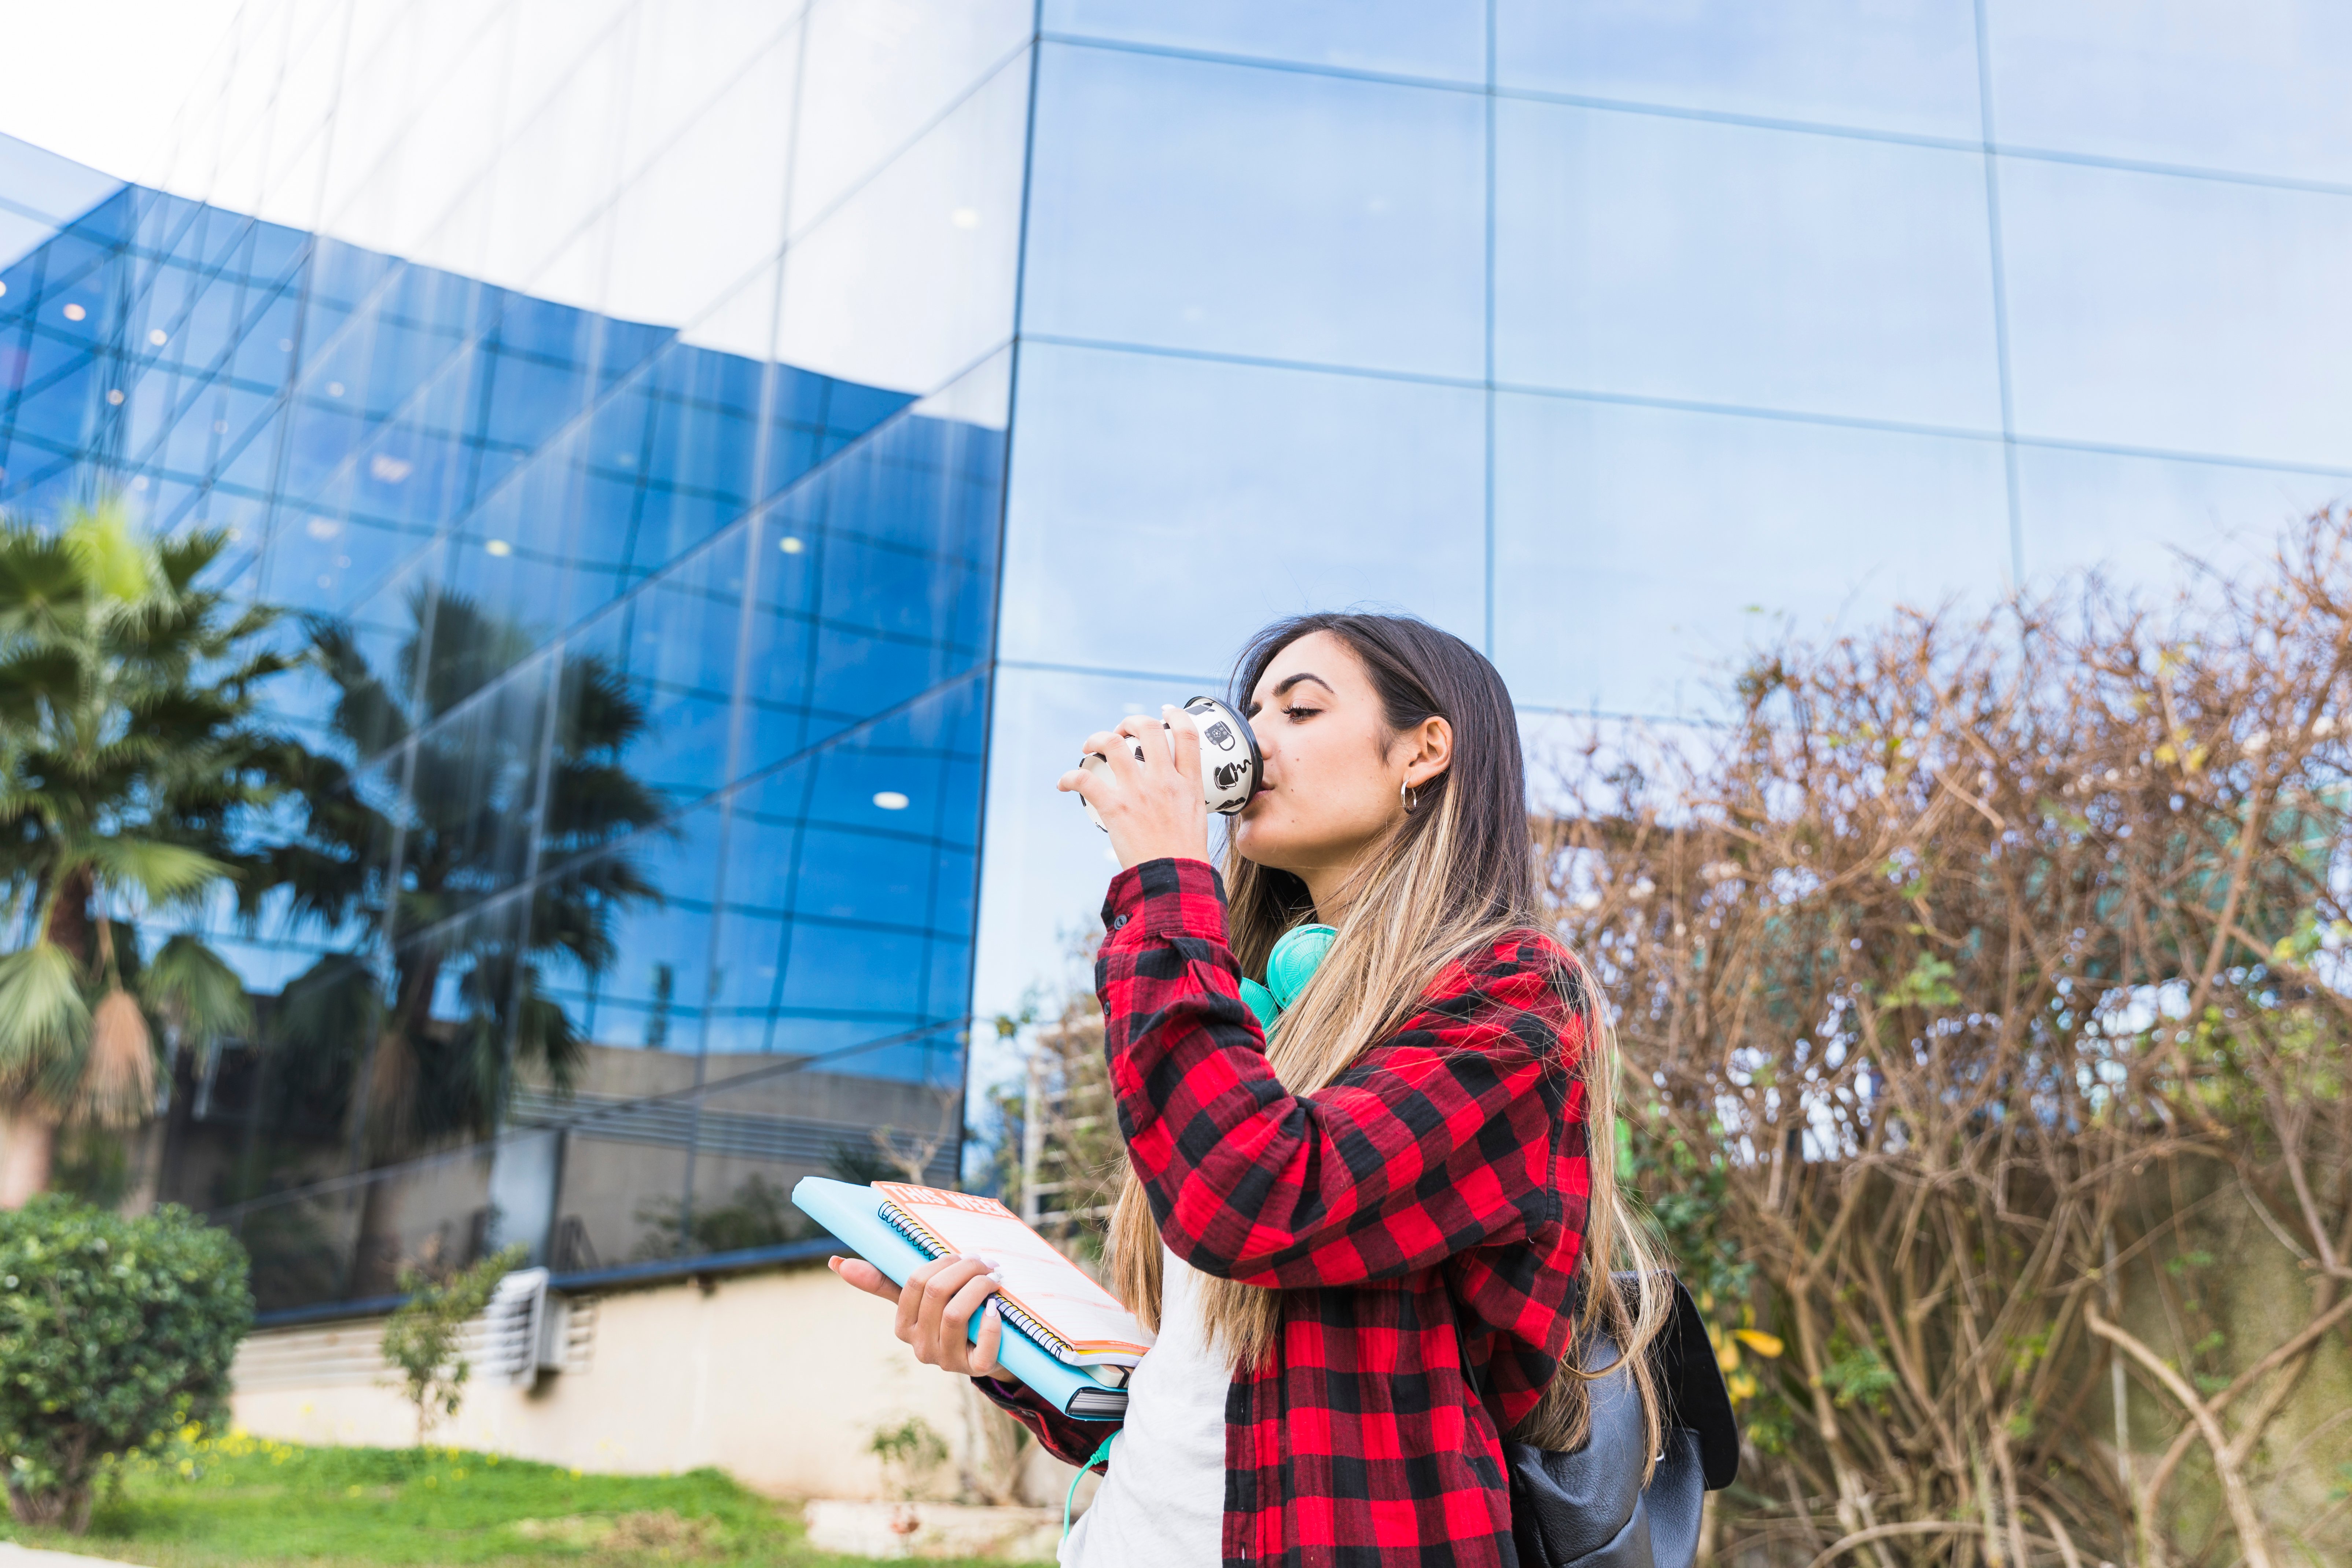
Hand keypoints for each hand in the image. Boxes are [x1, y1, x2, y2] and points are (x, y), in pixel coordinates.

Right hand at [828, 1253, 1010, 1380]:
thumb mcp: (919, 1300)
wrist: (988, 1351)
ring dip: (979, 1288)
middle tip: (985, 1261)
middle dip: (964, 1270)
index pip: (914, 1283)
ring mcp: (947, 1361)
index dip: (941, 1263)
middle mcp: (921, 1347)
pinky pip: (981, 1346)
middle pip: (937, 1294)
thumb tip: (835, 1263)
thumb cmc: (949, 1316)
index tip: (963, 1254)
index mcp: (904, 1327)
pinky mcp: (974, 1369)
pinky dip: (990, 1323)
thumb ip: (883, 1282)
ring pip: (956, 1313)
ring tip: (994, 1276)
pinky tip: (996, 1307)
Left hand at [1057, 705, 1210, 869]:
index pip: (1187, 735)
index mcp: (1188, 783)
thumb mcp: (1196, 819)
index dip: (1176, 715)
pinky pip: (1085, 780)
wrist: (1174, 881)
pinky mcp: (1115, 808)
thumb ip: (1185, 800)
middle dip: (1131, 721)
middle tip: (1122, 730)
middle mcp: (1164, 780)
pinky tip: (1064, 783)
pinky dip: (1070, 777)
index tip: (1165, 711)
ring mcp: (1139, 792)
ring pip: (1114, 743)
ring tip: (1090, 745)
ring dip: (1098, 737)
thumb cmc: (1185, 857)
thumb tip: (1176, 798)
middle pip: (1148, 729)